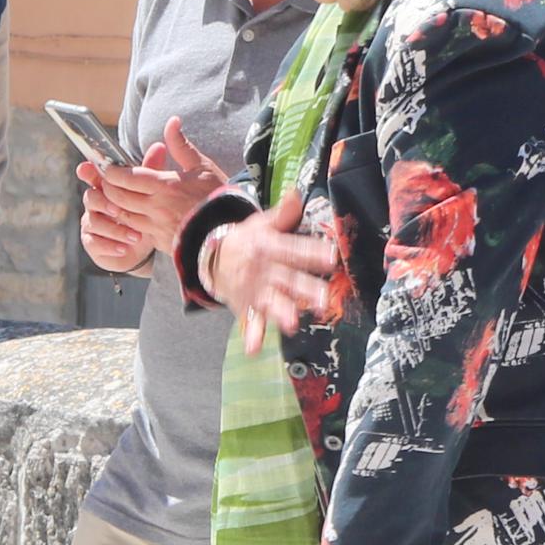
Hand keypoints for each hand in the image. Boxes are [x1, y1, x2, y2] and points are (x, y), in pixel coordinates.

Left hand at [80, 118, 229, 274]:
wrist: (230, 234)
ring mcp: (156, 228)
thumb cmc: (218, 199)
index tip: (108, 166)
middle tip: (106, 180)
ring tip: (112, 196)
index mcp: (165, 186)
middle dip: (108, 187)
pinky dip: (126, 222)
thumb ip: (182, 146)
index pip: (127, 177)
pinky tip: (128, 216)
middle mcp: (156, 208)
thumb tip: (172, 121)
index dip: (112, 171)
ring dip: (114, 205)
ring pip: (122, 216)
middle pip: (119, 197)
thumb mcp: (202, 167)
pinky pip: (134, 231)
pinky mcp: (159, 242)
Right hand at [200, 187, 329, 349]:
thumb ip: (283, 213)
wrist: (213, 256)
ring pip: (271, 301)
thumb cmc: (248, 239)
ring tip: (291, 323)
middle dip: (305, 289)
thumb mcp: (262, 222)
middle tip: (323, 300)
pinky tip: (254, 349)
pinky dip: (251, 336)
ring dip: (281, 312)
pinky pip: (249, 322)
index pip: (294, 248)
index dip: (312, 252)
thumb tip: (297, 194)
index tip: (331, 256)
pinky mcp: (247, 306)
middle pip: (288, 279)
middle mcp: (263, 269)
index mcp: (269, 246)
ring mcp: (254, 290)